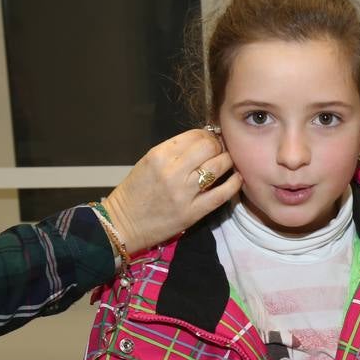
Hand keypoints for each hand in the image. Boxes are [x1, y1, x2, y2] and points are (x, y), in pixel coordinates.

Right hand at [102, 128, 241, 253]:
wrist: (123, 224)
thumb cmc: (135, 192)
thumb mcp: (148, 163)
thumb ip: (174, 151)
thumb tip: (203, 141)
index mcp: (159, 155)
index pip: (195, 136)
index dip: (208, 135)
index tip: (211, 140)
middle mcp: (172, 171)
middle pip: (210, 147)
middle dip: (219, 146)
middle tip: (220, 151)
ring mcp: (184, 192)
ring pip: (219, 166)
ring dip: (228, 161)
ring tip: (227, 163)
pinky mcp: (193, 212)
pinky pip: (222, 194)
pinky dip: (234, 183)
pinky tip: (236, 179)